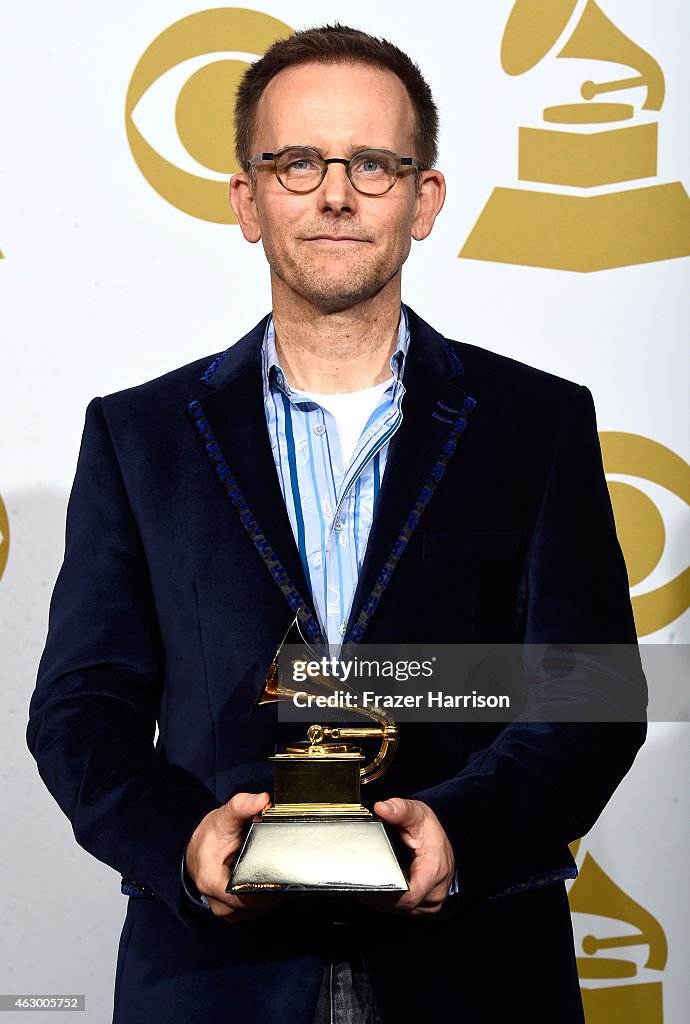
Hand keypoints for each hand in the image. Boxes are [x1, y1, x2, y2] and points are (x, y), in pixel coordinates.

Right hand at [184, 791, 282, 921]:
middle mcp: (218, 902)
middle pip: (254, 905)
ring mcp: (227, 911)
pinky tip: (274, 881)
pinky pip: (256, 910)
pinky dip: (266, 898)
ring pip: (258, 910)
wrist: (199, 850)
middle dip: (273, 888)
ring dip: (271, 895)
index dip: (265, 888)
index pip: (243, 896)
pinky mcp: (236, 913)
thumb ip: (242, 805)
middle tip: (288, 868)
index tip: (283, 873)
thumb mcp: (223, 816)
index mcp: (211, 881)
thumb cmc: (210, 836)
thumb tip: (262, 800)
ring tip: (281, 872)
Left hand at [372, 797, 455, 914]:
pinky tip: (378, 887)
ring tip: (368, 881)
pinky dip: (389, 900)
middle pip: (401, 904)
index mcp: (436, 868)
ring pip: (399, 909)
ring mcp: (431, 901)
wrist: (439, 841)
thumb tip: (381, 808)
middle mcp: (437, 890)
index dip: (385, 892)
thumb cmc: (428, 828)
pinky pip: (403, 909)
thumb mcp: (415, 812)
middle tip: (359, 878)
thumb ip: (398, 809)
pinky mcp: (424, 906)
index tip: (366, 882)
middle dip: (378, 894)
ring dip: (383, 899)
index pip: (409, 895)